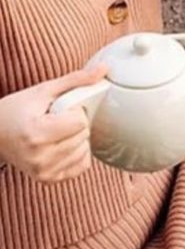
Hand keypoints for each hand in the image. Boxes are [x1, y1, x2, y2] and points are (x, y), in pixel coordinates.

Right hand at [0, 65, 108, 182]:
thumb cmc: (16, 110)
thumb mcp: (44, 90)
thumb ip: (76, 79)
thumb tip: (105, 68)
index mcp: (36, 133)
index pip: (80, 122)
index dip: (74, 111)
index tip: (58, 109)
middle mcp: (39, 157)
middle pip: (83, 135)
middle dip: (76, 124)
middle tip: (55, 120)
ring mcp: (43, 171)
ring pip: (85, 150)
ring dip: (77, 138)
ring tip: (56, 132)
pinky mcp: (48, 179)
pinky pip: (82, 165)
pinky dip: (78, 153)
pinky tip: (61, 145)